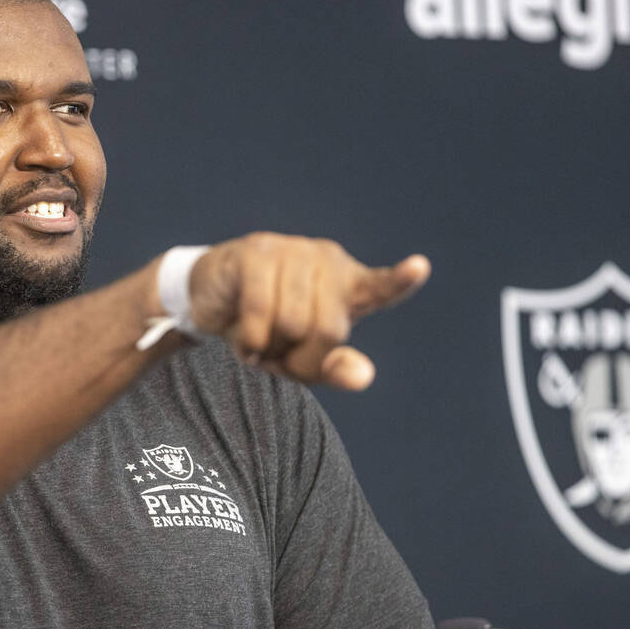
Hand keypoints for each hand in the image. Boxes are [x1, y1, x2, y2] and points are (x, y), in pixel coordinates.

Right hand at [186, 233, 429, 389]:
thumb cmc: (265, 328)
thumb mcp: (298, 358)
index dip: (400, 280)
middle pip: (327, 331)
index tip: (419, 267)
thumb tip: (364, 377)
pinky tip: (242, 342)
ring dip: (268, 347)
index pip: (380, 286)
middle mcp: (325, 260)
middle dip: (298, 357)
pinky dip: (249, 339)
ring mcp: (291, 250)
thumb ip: (331, 368)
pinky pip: (260, 310)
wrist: (210, 301)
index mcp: (346, 284)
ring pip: (292, 322)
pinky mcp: (256, 252)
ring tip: (258, 337)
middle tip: (277, 351)